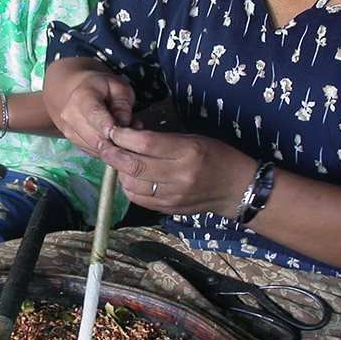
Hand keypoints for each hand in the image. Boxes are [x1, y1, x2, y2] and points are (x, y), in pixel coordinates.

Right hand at [44, 60, 137, 158]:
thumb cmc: (104, 88)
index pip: (94, 115)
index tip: (120, 132)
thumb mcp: (119, 88)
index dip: (108, 126)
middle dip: (116, 140)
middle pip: (94, 136)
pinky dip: (108, 149)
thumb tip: (123, 124)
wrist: (83, 93)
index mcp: (82, 97)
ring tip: (126, 132)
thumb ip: (122, 105)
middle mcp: (70, 115)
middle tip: (134, 131)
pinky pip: (94, 152)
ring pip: (95, 148)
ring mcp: (70, 131)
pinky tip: (116, 139)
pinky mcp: (74, 142)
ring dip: (114, 145)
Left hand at [102, 126, 257, 216]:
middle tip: (103, 145)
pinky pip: (139, 199)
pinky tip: (130, 177)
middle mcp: (180, 175)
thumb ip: (163, 140)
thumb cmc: (217, 157)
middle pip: (135, 165)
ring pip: (132, 184)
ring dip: (120, 171)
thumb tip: (130, 137)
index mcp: (188, 151)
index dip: (124, 136)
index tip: (114, 130)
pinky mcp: (169, 209)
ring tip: (118, 161)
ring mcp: (174, 195)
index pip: (146, 143)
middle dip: (113, 154)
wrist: (237, 188)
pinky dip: (129, 187)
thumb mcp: (194, 139)